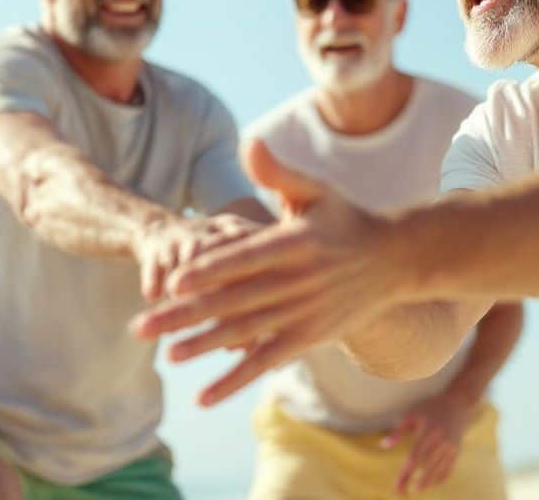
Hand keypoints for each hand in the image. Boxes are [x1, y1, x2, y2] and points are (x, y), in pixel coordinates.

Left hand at [130, 139, 409, 405]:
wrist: (396, 260)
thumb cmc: (345, 219)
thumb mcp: (316, 190)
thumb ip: (278, 172)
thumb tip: (249, 142)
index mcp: (296, 243)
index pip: (246, 259)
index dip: (209, 271)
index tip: (172, 281)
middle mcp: (300, 282)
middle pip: (235, 300)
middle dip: (187, 315)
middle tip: (142, 325)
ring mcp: (305, 313)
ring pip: (247, 333)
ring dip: (205, 347)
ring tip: (167, 356)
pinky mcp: (309, 338)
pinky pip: (267, 361)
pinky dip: (236, 380)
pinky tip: (203, 397)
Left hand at [382, 392, 470, 494]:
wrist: (457, 403)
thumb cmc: (429, 408)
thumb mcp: (411, 414)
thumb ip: (397, 431)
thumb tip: (383, 446)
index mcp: (427, 431)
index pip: (414, 457)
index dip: (405, 473)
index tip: (397, 484)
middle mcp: (440, 440)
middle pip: (425, 466)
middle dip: (413, 480)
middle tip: (402, 492)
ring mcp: (450, 446)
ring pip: (438, 469)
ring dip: (427, 481)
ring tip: (417, 490)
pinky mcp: (457, 450)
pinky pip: (449, 468)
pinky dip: (441, 478)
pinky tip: (432, 484)